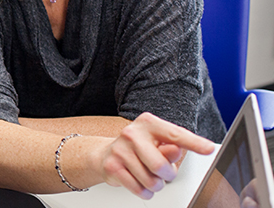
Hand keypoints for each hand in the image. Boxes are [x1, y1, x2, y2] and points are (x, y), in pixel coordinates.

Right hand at [95, 112, 214, 198]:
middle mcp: (132, 133)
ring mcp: (120, 150)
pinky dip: (144, 192)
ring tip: (150, 177)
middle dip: (167, 175)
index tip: (208, 149)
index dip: (194, 143)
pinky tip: (141, 184)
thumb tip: (175, 150)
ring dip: (155, 185)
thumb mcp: (158, 144)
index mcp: (148, 123)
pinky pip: (137, 188)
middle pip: (160, 165)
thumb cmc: (140, 149)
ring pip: (150, 180)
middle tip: (163, 173)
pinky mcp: (112, 166)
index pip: (175, 135)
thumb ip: (171, 147)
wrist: (107, 155)